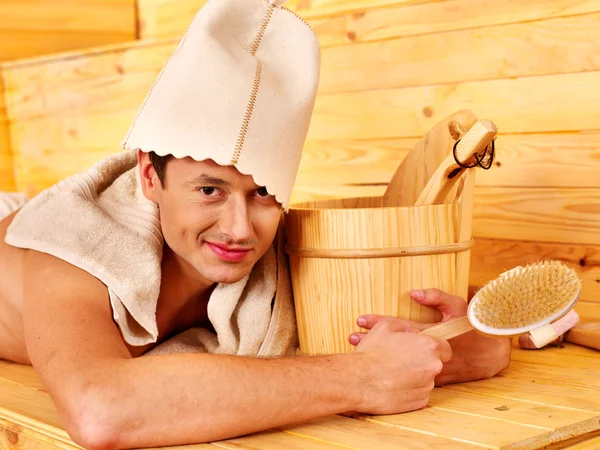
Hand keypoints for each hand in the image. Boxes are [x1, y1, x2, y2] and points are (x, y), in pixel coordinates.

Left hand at [349, 288, 510, 386]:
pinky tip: (378, 366)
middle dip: (372, 343)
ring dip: (379, 356)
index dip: (379, 323)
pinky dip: (393, 369)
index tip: (360, 319)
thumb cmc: (472, 325)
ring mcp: (429, 366)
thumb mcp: (458, 306)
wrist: (491, 353)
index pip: (399, 328)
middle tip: (351, 338)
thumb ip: (436, 297)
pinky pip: (409, 374)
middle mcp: (426, 352)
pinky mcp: (432, 378)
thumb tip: (413, 292)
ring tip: (357, 350)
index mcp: (430, 334)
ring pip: (399, 363)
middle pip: (394, 348)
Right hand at [350, 317, 451, 414]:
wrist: (359, 380)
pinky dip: (409, 390)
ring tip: (394, 373)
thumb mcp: (385, 327)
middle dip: (422, 362)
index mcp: (429, 346)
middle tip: (402, 360)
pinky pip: (419, 394)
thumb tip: (412, 331)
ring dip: (415, 376)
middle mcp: (433, 366)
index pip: (444, 348)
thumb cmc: (371, 352)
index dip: (433, 348)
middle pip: (435, 364)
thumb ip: (405, 326)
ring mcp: (427, 386)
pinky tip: (394, 385)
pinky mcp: (420, 402)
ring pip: (427, 379)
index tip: (421, 349)